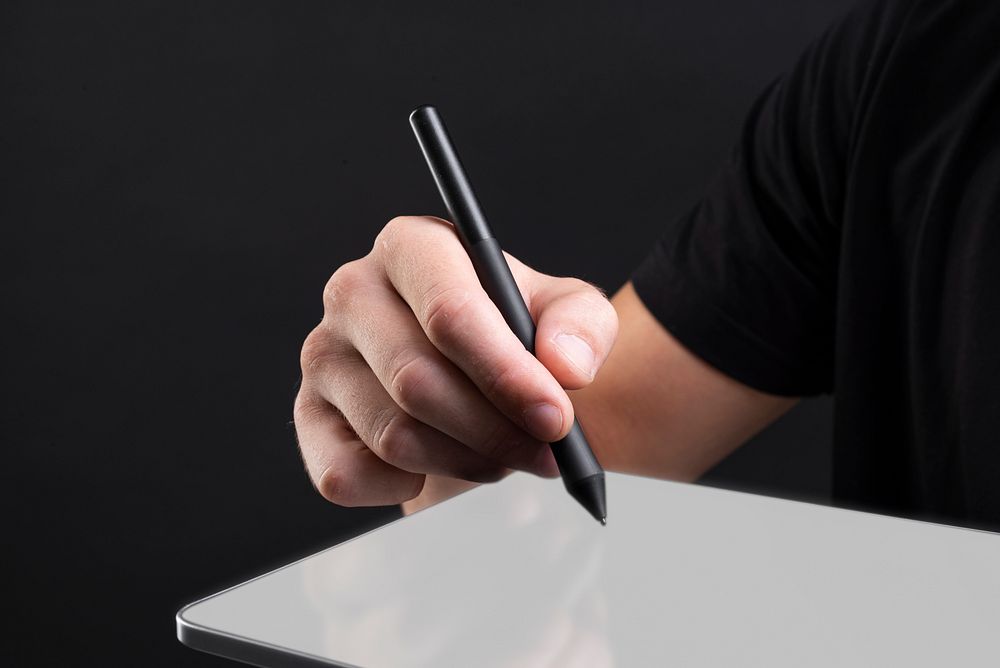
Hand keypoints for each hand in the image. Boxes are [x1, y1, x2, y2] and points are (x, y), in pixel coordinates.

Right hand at [294, 216, 618, 506]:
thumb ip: (580, 325)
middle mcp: (353, 292)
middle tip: (545, 452)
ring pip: (392, 435)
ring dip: (463, 461)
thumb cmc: (515, 331)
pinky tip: (434, 466)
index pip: (448, 312)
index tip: (555, 419)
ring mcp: (323, 356)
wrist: (477, 372)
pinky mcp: (307, 416)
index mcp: (412, 247)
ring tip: (502, 454)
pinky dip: (402, 487)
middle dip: (494, 431)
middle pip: (417, 380)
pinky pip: (345, 475)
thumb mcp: (567, 314)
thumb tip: (564, 365)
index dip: (506, 375)